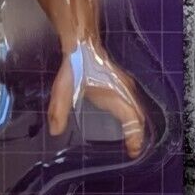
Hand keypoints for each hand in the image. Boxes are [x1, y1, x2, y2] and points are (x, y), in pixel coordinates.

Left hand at [47, 40, 145, 157]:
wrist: (83, 43)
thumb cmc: (77, 65)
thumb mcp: (64, 89)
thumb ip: (59, 111)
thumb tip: (55, 132)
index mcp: (116, 94)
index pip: (132, 119)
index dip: (135, 137)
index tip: (133, 152)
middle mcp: (125, 90)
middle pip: (139, 117)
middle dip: (138, 135)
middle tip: (133, 151)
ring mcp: (125, 86)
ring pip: (137, 109)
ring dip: (137, 125)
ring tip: (132, 141)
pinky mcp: (121, 83)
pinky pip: (132, 102)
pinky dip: (133, 116)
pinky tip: (125, 122)